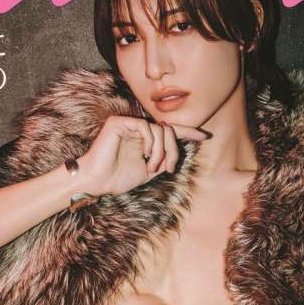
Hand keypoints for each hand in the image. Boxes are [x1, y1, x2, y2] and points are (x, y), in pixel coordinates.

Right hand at [77, 115, 208, 195]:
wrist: (98, 182)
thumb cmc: (118, 178)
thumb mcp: (149, 171)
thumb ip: (164, 159)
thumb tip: (178, 151)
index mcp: (144, 139)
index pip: (169, 131)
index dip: (188, 132)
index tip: (205, 137)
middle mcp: (137, 129)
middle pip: (168, 130)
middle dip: (173, 150)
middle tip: (167, 168)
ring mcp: (128, 124)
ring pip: (158, 129)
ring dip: (161, 150)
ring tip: (152, 166)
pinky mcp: (118, 122)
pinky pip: (145, 126)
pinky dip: (150, 142)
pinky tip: (145, 155)